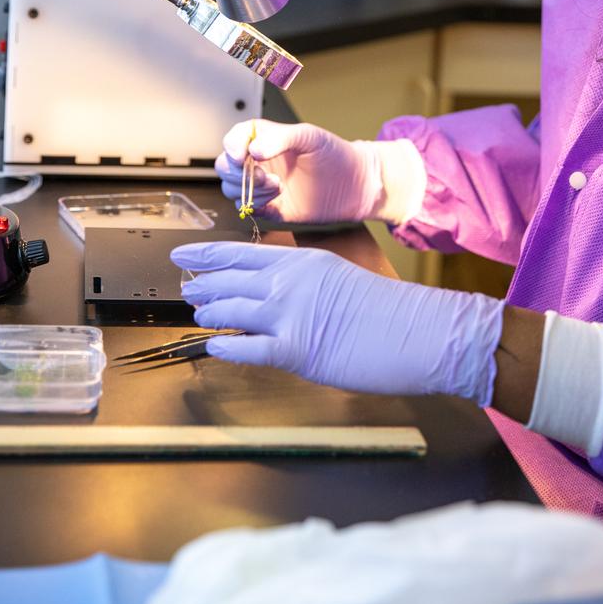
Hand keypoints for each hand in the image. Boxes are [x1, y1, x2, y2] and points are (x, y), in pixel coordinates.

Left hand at [172, 241, 503, 402]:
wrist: (418, 330)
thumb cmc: (387, 308)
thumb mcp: (338, 276)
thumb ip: (304, 280)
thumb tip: (276, 290)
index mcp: (303, 260)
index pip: (242, 253)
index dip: (207, 254)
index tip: (184, 253)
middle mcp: (291, 282)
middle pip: (230, 280)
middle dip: (203, 283)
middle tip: (185, 286)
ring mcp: (292, 315)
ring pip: (233, 311)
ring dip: (211, 312)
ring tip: (198, 312)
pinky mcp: (298, 350)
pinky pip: (250, 349)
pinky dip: (228, 348)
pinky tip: (214, 347)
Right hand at [215, 120, 388, 223]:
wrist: (355, 185)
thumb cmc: (335, 155)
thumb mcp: (310, 136)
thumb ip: (280, 139)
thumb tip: (253, 149)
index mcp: (265, 139)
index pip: (234, 139)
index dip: (232, 146)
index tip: (240, 155)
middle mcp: (259, 162)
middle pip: (225, 166)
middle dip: (237, 172)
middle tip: (262, 175)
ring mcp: (262, 186)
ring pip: (232, 189)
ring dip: (249, 190)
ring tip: (277, 186)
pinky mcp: (269, 208)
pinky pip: (247, 209)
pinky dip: (256, 205)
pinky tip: (278, 199)